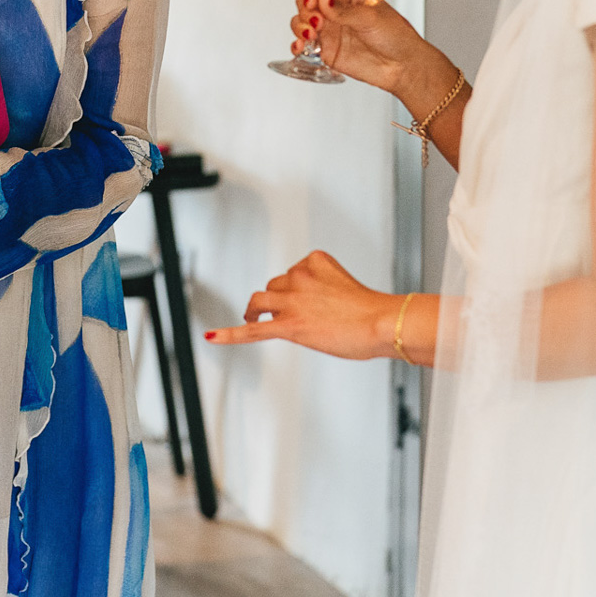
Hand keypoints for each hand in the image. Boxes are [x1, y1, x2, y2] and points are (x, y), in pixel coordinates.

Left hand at [204, 250, 397, 359]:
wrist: (382, 323)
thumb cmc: (373, 312)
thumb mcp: (345, 288)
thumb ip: (323, 291)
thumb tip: (309, 312)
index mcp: (314, 260)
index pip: (292, 272)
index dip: (296, 289)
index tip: (311, 300)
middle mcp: (299, 275)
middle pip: (274, 285)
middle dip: (279, 299)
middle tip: (297, 316)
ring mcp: (293, 301)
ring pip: (260, 300)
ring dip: (256, 309)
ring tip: (254, 317)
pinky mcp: (290, 325)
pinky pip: (253, 330)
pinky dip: (231, 333)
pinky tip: (213, 337)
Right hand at [288, 0, 435, 99]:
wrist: (402, 67)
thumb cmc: (396, 36)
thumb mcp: (372, 18)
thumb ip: (344, 11)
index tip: (314, 0)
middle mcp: (336, 9)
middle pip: (307, 1)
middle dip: (305, 9)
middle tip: (316, 20)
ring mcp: (329, 29)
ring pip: (301, 21)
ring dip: (300, 26)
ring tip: (311, 35)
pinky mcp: (324, 49)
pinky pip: (303, 45)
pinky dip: (297, 45)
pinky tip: (302, 46)